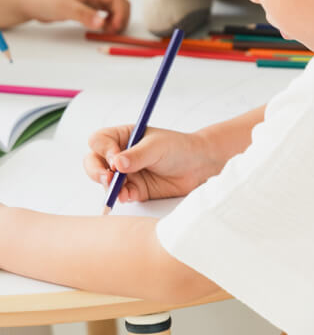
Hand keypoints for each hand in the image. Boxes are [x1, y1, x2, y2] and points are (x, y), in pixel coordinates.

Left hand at [16, 0, 129, 32]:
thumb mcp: (65, 7)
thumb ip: (85, 15)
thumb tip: (102, 23)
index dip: (121, 14)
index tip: (114, 28)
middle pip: (119, 3)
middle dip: (122, 18)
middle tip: (113, 32)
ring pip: (114, 9)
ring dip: (116, 21)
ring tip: (107, 31)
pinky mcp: (86, 7)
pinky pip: (104, 14)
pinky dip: (108, 23)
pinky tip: (100, 29)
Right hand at [84, 125, 222, 203]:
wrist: (198, 166)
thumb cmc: (178, 148)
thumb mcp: (156, 147)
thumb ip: (136, 156)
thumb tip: (117, 164)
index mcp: (120, 137)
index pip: (98, 142)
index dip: (103, 151)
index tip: (116, 159)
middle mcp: (119, 156)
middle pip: (94, 163)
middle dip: (97, 171)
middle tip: (108, 178)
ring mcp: (126, 174)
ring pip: (106, 182)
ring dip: (109, 187)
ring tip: (118, 191)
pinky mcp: (136, 190)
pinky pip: (123, 195)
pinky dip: (122, 197)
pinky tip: (126, 197)